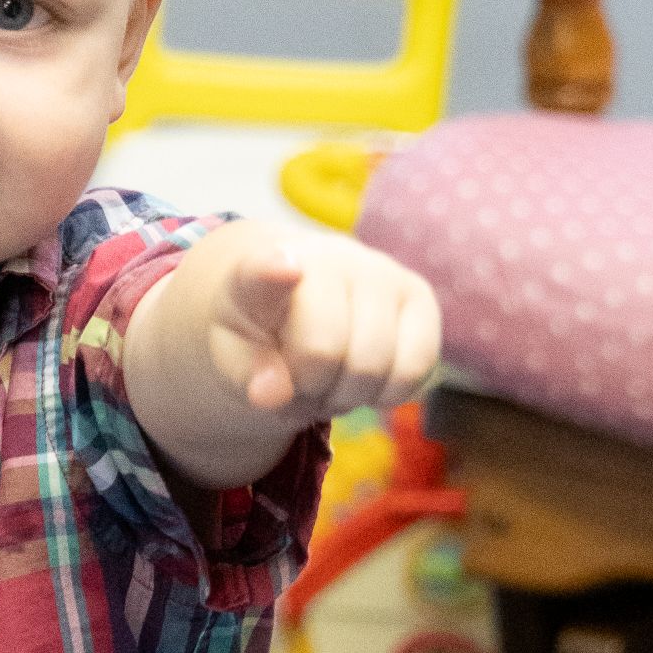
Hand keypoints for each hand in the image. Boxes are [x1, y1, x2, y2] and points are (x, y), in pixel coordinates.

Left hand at [206, 222, 440, 426]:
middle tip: (300, 377)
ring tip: (330, 376)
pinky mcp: (418, 293)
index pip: (264, 270)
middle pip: (325, 352)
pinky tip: (366, 378)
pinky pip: (416, 367)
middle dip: (310, 386)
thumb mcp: (234, 357)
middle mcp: (325, 257)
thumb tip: (273, 395)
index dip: (273, 271)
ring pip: (373, 366)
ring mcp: (377, 269)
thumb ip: (246, 376)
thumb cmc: (261, 332)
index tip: (285, 268)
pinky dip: (389, 392)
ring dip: (348, 395)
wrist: (298, 302)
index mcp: (257, 271)